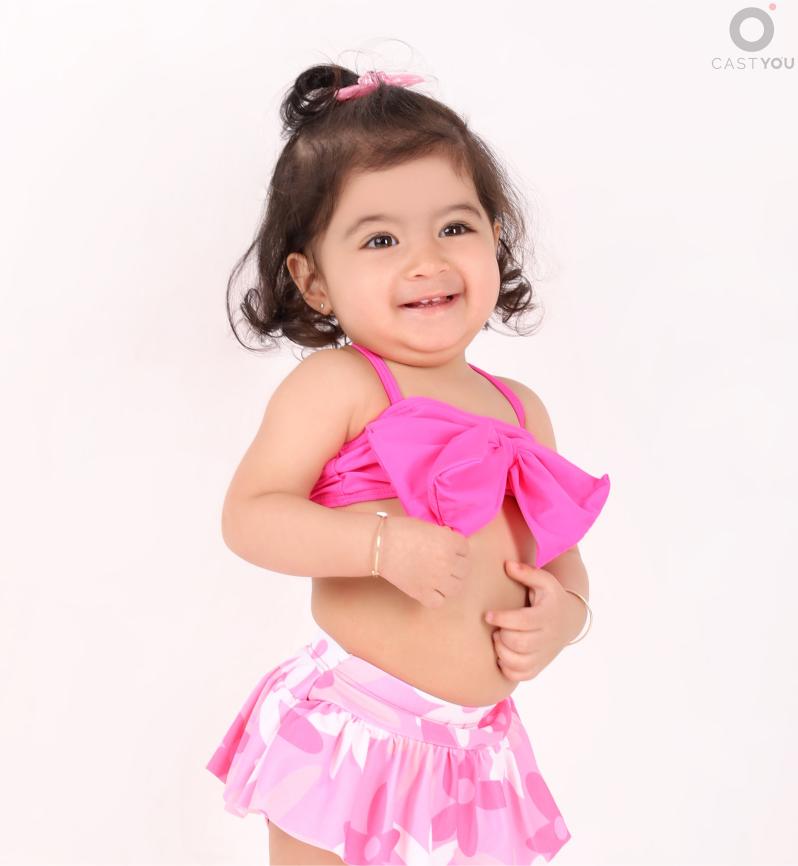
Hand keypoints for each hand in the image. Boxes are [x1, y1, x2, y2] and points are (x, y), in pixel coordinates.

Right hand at [377, 516, 471, 608]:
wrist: (380, 545)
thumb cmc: (401, 530)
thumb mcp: (427, 527)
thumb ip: (443, 535)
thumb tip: (450, 541)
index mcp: (449, 542)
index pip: (466, 550)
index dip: (458, 549)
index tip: (450, 550)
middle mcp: (447, 562)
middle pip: (464, 569)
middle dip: (457, 565)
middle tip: (446, 564)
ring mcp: (436, 580)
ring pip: (456, 588)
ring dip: (451, 583)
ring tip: (441, 579)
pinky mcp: (422, 593)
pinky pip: (439, 602)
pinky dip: (436, 597)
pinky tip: (430, 589)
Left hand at [485, 560, 586, 681]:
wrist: (569, 620)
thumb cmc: (549, 598)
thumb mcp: (544, 581)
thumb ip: (526, 572)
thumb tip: (507, 565)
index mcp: (546, 615)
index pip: (523, 621)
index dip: (503, 619)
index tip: (488, 615)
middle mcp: (547, 637)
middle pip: (520, 643)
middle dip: (501, 636)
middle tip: (495, 628)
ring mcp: (544, 654)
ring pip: (519, 662)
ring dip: (502, 652)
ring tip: (498, 639)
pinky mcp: (539, 666)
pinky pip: (521, 676)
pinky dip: (507, 669)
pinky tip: (502, 654)